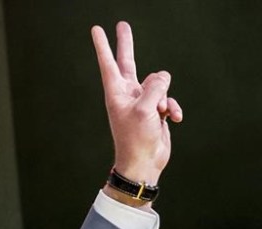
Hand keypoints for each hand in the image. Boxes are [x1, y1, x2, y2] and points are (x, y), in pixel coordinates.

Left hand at [92, 21, 182, 187]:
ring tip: (161, 113)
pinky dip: (174, 107)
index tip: (96, 29)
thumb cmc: (136, 139)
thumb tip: (163, 76)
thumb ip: (155, 87)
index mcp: (117, 93)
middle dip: (126, 43)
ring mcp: (142, 100)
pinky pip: (169, 99)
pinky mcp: (155, 109)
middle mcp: (127, 94)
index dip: (103, 46)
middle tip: (122, 24)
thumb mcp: (145, 110)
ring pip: (160, 82)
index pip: (109, 63)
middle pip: (129, 62)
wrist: (144, 162)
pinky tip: (173, 118)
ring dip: (166, 97)